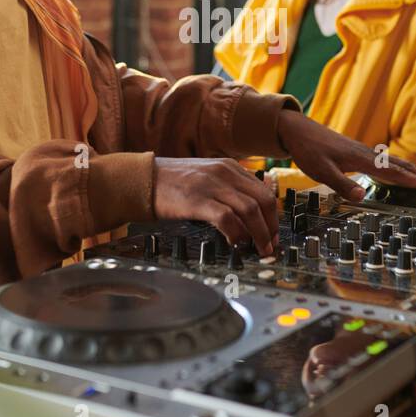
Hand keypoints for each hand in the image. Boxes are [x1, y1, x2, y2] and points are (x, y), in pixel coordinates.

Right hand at [154, 157, 278, 255]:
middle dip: (271, 227)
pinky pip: (227, 218)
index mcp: (229, 167)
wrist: (142, 179)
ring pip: (250, 210)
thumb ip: (227, 188)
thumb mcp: (206, 177)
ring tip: (259, 250)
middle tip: (270, 246)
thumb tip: (248, 215)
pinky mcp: (197, 200)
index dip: (273, 216)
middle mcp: (224, 172)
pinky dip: (236, 233)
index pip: (264, 191)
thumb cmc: (172, 182)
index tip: (274, 234)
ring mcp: (211, 185)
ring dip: (259, 234)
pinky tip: (236, 244)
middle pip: (263, 201)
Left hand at [275, 110, 415, 200]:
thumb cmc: (308, 151)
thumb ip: (341, 184)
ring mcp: (367, 153)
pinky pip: (390, 163)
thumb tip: (361, 197)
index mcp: (362, 160)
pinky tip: (409, 174)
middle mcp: (369, 155)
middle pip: (405, 167)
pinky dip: (406, 169)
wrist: (298, 130)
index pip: (396, 173)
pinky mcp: (361, 154)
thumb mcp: (320, 170)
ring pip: (400, 164)